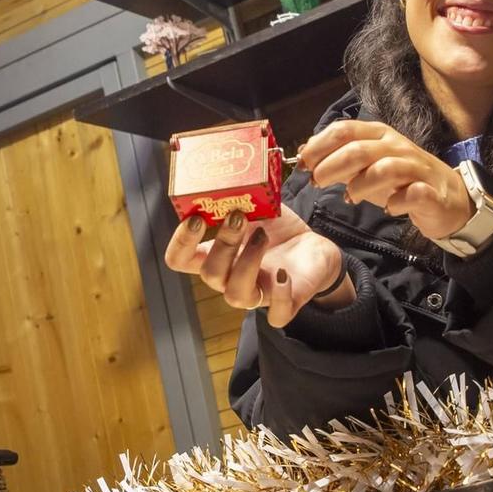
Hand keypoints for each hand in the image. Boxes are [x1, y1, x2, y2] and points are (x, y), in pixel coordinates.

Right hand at [163, 205, 349, 327]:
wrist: (312, 248)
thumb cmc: (276, 230)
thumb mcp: (257, 209)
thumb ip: (240, 199)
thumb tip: (230, 176)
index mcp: (216, 256)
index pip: (180, 260)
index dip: (180, 243)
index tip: (194, 218)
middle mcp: (229, 278)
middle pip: (210, 274)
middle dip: (223, 244)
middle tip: (237, 217)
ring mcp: (256, 294)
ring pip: (236, 294)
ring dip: (246, 262)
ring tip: (262, 235)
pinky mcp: (284, 304)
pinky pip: (275, 314)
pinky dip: (279, 295)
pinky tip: (284, 274)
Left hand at [297, 120, 474, 239]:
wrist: (447, 197)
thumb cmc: (401, 180)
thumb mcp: (366, 166)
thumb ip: (337, 159)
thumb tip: (304, 154)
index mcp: (378, 135)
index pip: (344, 130)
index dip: (319, 146)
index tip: (301, 164)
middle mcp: (397, 147)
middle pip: (359, 149)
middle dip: (332, 165)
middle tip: (316, 181)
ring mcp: (416, 168)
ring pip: (385, 168)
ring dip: (361, 184)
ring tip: (348, 198)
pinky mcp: (431, 192)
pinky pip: (414, 193)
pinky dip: (397, 202)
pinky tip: (388, 209)